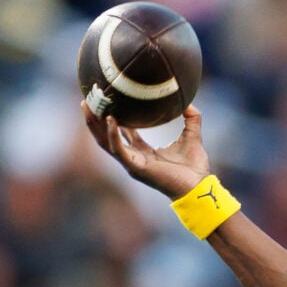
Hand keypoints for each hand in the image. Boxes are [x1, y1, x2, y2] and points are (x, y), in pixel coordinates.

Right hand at [84, 103, 213, 199]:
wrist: (198, 187)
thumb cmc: (194, 168)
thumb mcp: (192, 136)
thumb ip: (191, 118)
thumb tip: (189, 100)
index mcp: (143, 152)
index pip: (122, 132)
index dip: (113, 117)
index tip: (107, 100)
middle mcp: (134, 157)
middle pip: (107, 136)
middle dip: (95, 119)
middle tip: (87, 100)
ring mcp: (132, 163)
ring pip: (105, 142)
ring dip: (94, 125)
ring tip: (88, 106)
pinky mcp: (135, 168)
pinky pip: (119, 149)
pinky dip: (113, 134)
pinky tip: (110, 119)